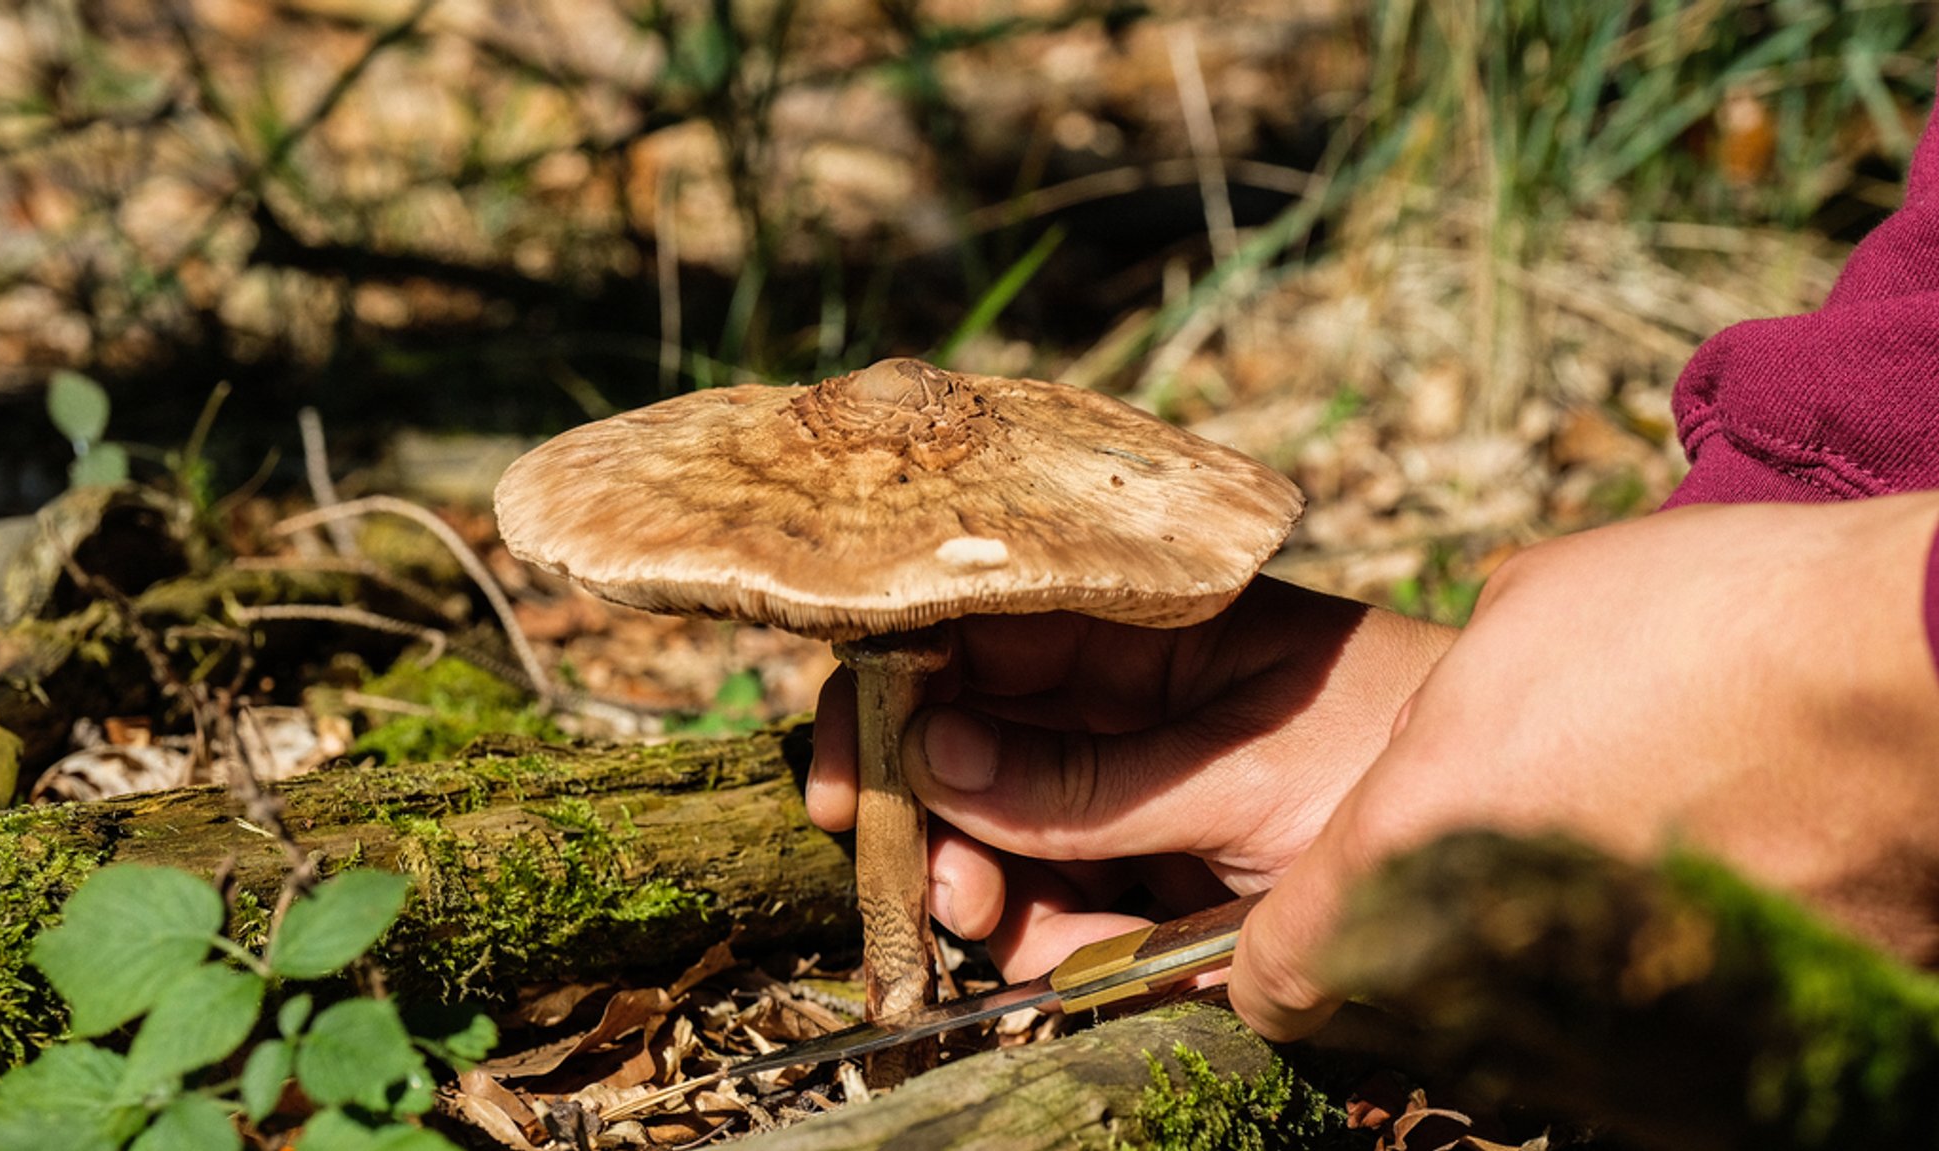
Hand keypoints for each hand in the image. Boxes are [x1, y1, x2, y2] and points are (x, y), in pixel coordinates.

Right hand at [807, 576, 1453, 981]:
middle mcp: (1122, 695)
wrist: (1537, 845)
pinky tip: (1061, 961)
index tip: (852, 777)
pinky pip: (1063, 900)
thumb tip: (933, 754)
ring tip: (1001, 930)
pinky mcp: (1157, 871)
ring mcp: (1137, 784)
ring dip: (986, 889)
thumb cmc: (1410, 761)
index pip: (978, 632)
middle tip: (936, 887)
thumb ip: (1085, 779)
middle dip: (933, 815)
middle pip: (970, 739)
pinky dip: (1049, 941)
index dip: (898, 694)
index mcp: (1139, 625)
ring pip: (1003, 831)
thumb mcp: (1244, 773)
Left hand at [1231, 493, 1938, 1038]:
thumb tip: (1443, 727)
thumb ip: (1444, 700)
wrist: (1907, 674)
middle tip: (1479, 866)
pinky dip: (1643, 959)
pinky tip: (1701, 874)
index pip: (1277, 977)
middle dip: (1417, 944)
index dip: (1272, 962)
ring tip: (1606, 849)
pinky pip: (1635, 1008)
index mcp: (1401, 838)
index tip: (1289, 941)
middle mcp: (1482, 943)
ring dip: (1534, 948)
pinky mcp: (1713, 1032)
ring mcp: (1598, 1002)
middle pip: (1405, 999)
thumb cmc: (1702, 618)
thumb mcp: (1521, 612)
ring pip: (1519, 1010)